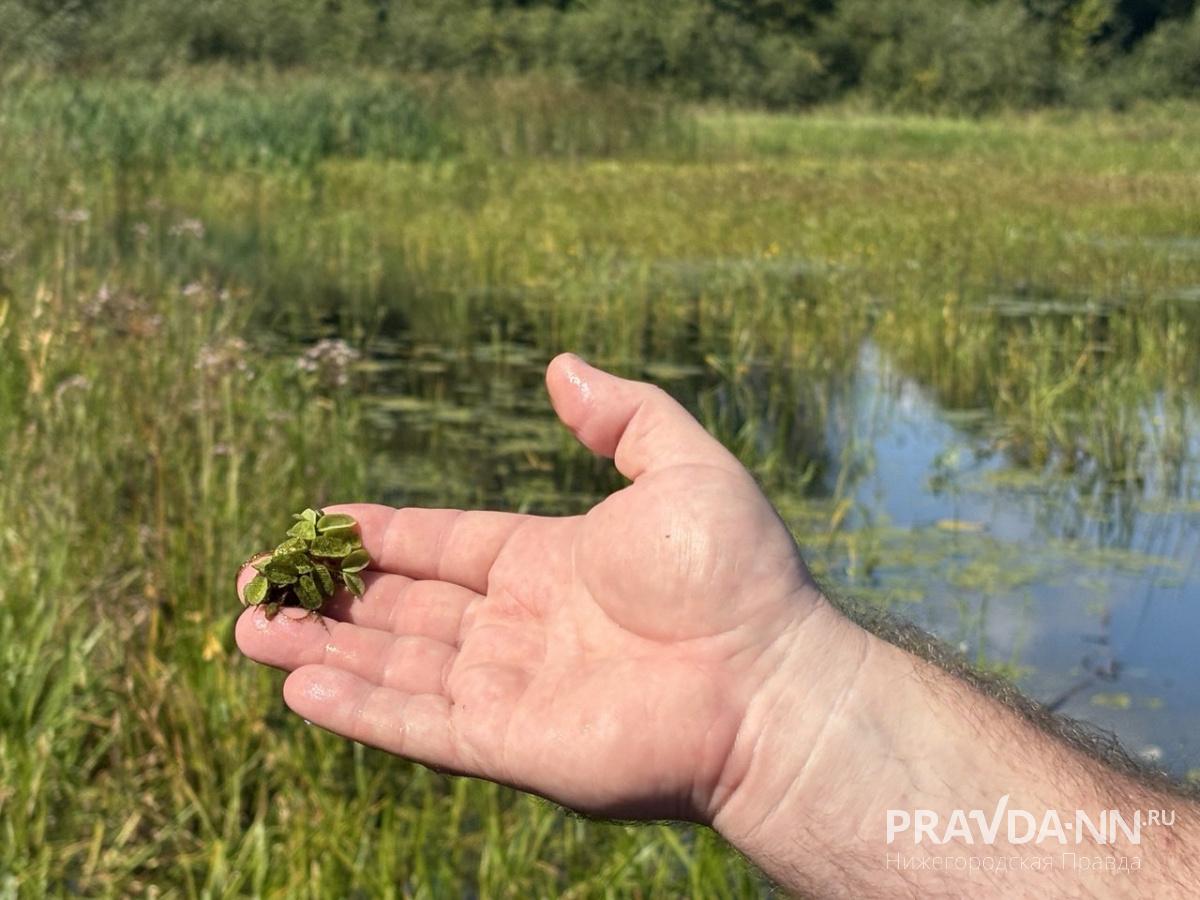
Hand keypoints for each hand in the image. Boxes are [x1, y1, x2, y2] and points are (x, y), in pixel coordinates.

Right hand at [236, 353, 848, 821]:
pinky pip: (416, 725)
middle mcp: (521, 627)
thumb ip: (621, 415)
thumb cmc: (737, 574)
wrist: (774, 678)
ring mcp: (512, 689)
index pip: (444, 547)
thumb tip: (561, 363)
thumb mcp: (682, 466)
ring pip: (394, 666)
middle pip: (404, 608)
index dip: (381, 536)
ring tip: (248, 629)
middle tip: (255, 580)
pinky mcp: (510, 746)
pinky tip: (299, 684)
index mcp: (550, 563)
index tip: (320, 522)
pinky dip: (357, 707)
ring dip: (322, 648)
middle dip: (330, 595)